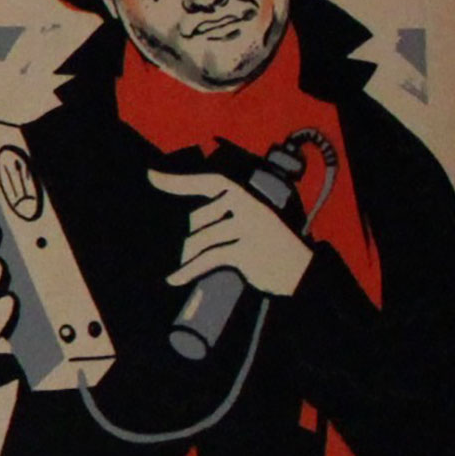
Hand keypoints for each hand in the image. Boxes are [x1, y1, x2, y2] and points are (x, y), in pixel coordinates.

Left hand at [153, 167, 314, 297]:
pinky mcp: (248, 252)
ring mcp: (250, 229)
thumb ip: (224, 218)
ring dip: (186, 258)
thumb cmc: (270, 249)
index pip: (212, 183)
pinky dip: (189, 271)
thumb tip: (185, 224)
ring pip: (202, 240)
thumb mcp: (251, 225)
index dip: (182, 180)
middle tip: (177, 250)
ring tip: (178, 268)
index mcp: (248, 198)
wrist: (301, 274)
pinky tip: (174, 279)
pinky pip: (209, 259)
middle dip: (185, 238)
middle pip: (199, 218)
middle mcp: (249, 208)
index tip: (153, 176)